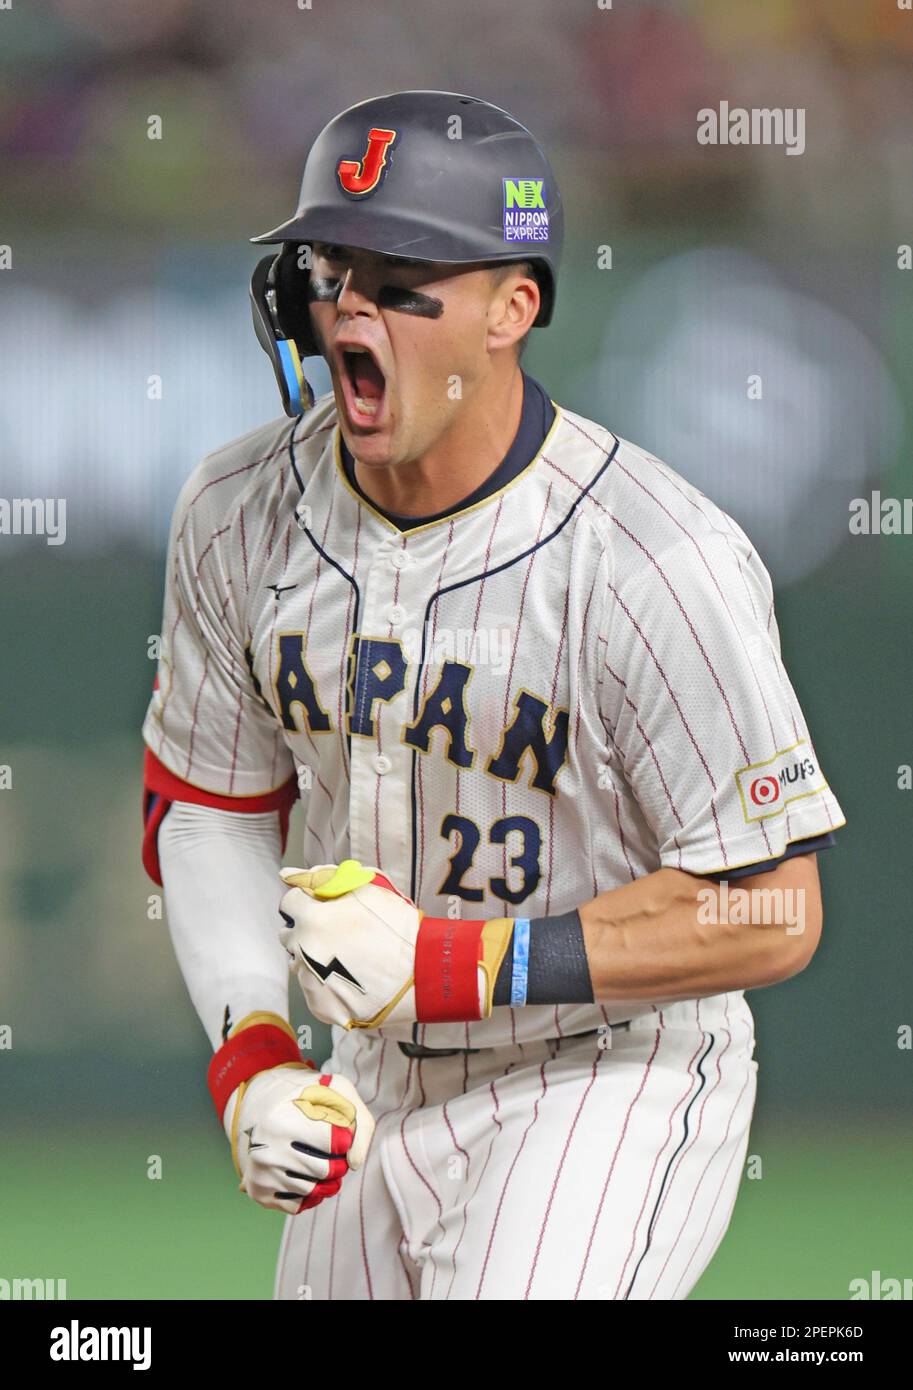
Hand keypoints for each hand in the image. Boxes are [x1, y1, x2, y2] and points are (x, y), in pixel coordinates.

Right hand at [225, 1062, 374, 1214]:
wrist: (262, 1106)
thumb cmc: (307, 1098)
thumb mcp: (336, 1091)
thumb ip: (360, 1122)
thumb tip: (355, 1164)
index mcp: (282, 1120)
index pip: (336, 1142)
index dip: (345, 1138)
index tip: (339, 1133)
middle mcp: (266, 1150)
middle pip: (326, 1170)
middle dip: (338, 1163)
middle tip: (334, 1152)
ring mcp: (260, 1174)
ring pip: (314, 1190)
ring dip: (327, 1180)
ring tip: (322, 1163)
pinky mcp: (259, 1193)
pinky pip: (299, 1205)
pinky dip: (310, 1194)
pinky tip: (306, 1175)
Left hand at [278, 860, 424, 1028]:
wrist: (423, 972)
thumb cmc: (398, 928)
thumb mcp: (367, 890)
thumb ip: (327, 879)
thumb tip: (293, 874)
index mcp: (312, 919)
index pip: (289, 903)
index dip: (307, 902)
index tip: (321, 907)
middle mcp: (304, 951)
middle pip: (289, 934)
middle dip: (307, 930)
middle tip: (336, 933)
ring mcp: (310, 981)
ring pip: (299, 963)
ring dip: (313, 957)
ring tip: (346, 958)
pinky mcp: (319, 1005)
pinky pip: (313, 989)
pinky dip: (326, 984)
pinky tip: (349, 978)